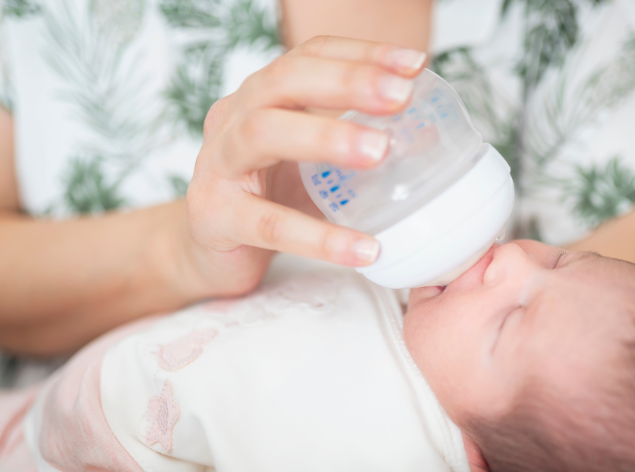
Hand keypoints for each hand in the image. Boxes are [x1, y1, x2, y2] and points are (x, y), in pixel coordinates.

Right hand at [179, 36, 425, 295]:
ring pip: (262, 134)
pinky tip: (362, 248)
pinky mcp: (216, 218)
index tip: (414, 65)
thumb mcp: (309, 165)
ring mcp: (217, 166)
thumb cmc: (263, 200)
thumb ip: (353, 149)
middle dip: (346, 82)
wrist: (206, 253)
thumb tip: (429, 140)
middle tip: (399, 97)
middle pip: (283, 81)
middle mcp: (233, 119)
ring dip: (325, 136)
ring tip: (380, 151)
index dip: (361, 54)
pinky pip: (269, 224)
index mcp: (260, 98)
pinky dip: (318, 238)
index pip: (308, 57)